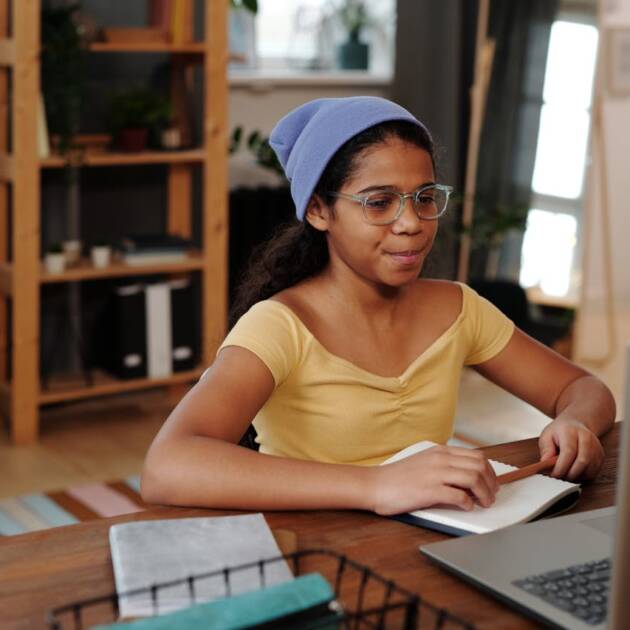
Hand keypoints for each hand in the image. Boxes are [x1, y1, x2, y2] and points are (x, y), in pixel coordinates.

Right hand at [369, 445, 498, 515]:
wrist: (375, 484)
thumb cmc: (397, 477)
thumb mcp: (423, 462)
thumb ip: (444, 465)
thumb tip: (467, 478)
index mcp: (440, 451)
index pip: (476, 456)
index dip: (490, 471)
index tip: (492, 483)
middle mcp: (440, 459)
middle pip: (480, 466)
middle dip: (491, 483)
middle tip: (491, 496)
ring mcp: (435, 474)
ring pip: (473, 478)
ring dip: (484, 494)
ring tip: (484, 503)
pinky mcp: (429, 490)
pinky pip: (459, 496)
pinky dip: (468, 503)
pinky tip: (466, 508)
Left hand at [538, 417, 604, 480]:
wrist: (576, 424)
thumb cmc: (559, 432)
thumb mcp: (546, 436)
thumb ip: (546, 449)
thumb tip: (546, 463)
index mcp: (571, 431)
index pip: (569, 451)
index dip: (561, 466)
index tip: (554, 474)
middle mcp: (586, 438)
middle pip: (583, 462)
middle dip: (569, 474)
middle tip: (559, 476)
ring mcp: (596, 447)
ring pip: (589, 470)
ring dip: (576, 477)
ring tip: (565, 473)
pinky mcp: (601, 456)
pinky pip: (593, 473)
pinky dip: (582, 477)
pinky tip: (573, 472)